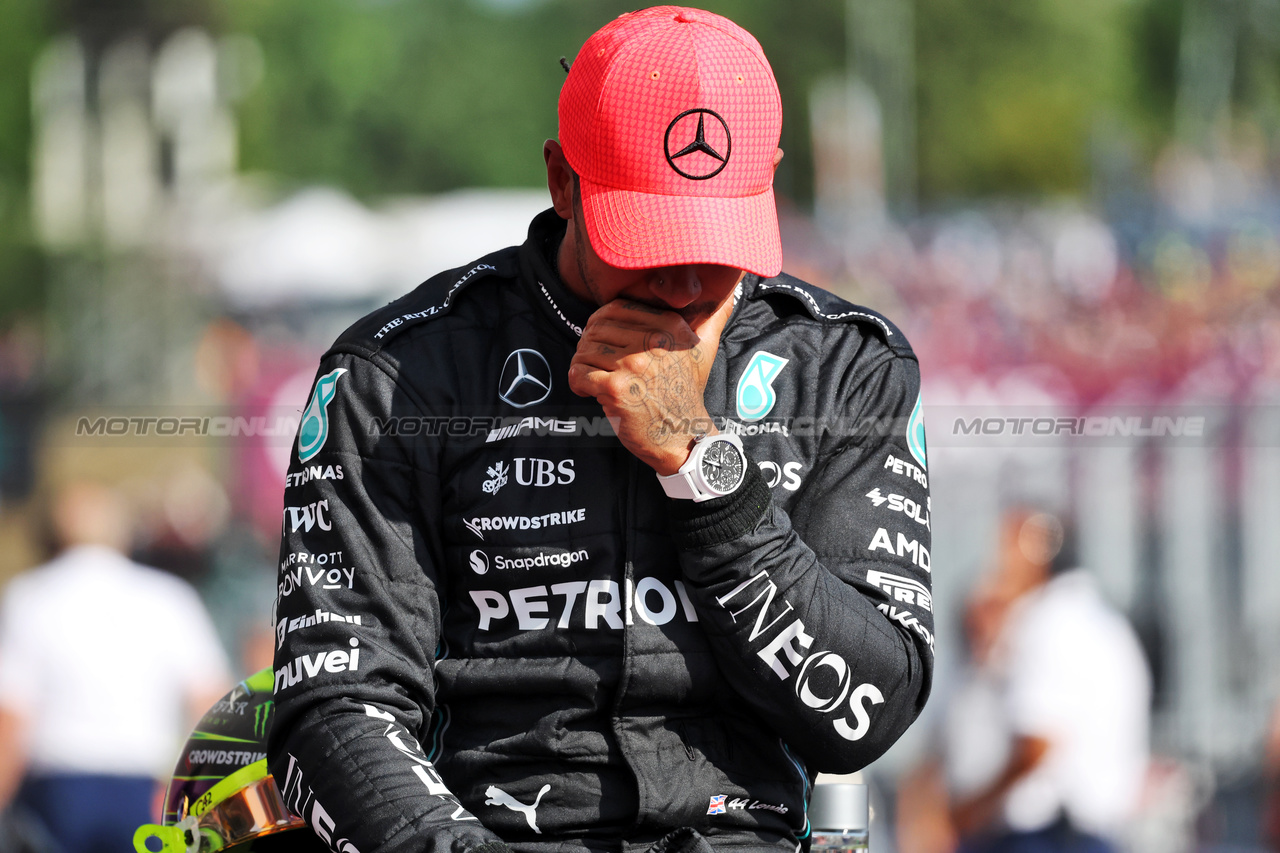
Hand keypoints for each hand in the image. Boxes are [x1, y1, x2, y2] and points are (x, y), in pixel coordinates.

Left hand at [567, 297, 733, 474]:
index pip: (616, 308)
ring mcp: (633, 366)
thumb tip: (732, 287)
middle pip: (596, 329)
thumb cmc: (686, 394)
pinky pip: (579, 373)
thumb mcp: (704, 350)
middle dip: (588, 346)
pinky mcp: (616, 389)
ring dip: (583, 365)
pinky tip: (588, 390)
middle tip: (595, 363)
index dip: (600, 321)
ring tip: (593, 377)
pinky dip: (577, 382)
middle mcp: (653, 343)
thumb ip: (712, 318)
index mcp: (669, 327)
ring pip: (585, 350)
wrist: (683, 436)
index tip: (602, 339)